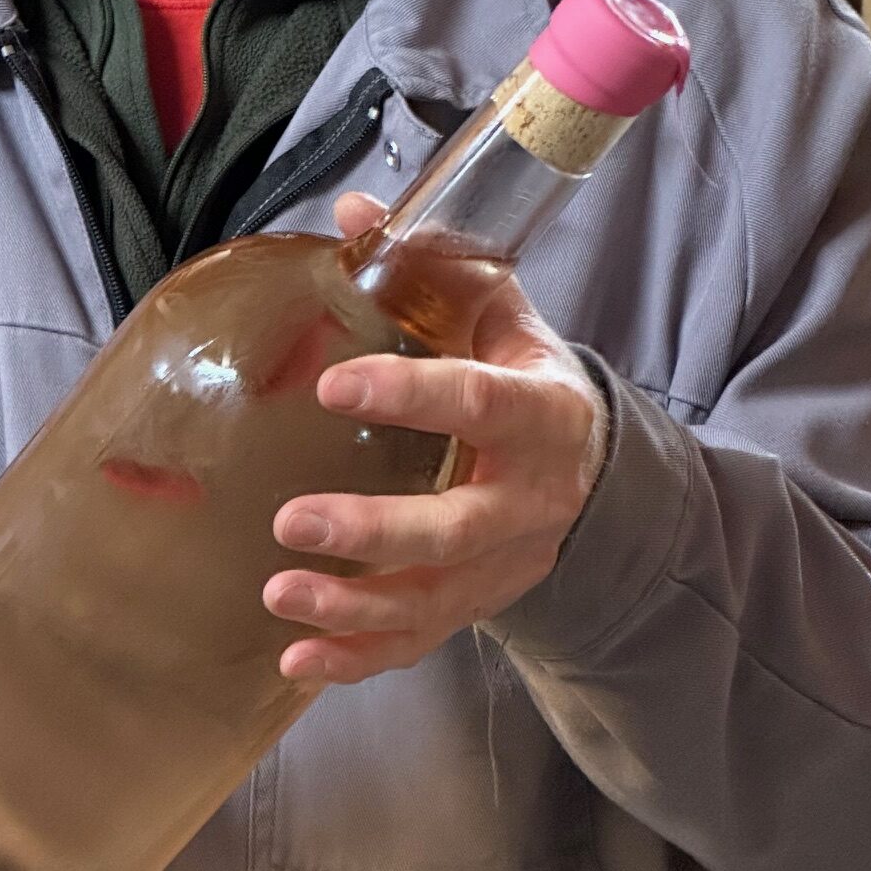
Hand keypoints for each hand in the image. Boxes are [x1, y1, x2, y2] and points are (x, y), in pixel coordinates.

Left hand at [265, 191, 608, 685]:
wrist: (591, 467)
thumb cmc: (524, 375)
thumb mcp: (500, 312)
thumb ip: (433, 265)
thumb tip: (352, 209)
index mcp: (539, 413)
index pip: (476, 403)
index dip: (409, 394)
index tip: (335, 386)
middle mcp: (528, 500)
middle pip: (455, 528)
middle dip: (373, 532)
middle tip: (291, 520)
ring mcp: (504, 565)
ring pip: (433, 600)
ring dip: (353, 608)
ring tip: (279, 592)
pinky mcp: (477, 605)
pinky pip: (418, 642)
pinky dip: (357, 660)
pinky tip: (295, 660)